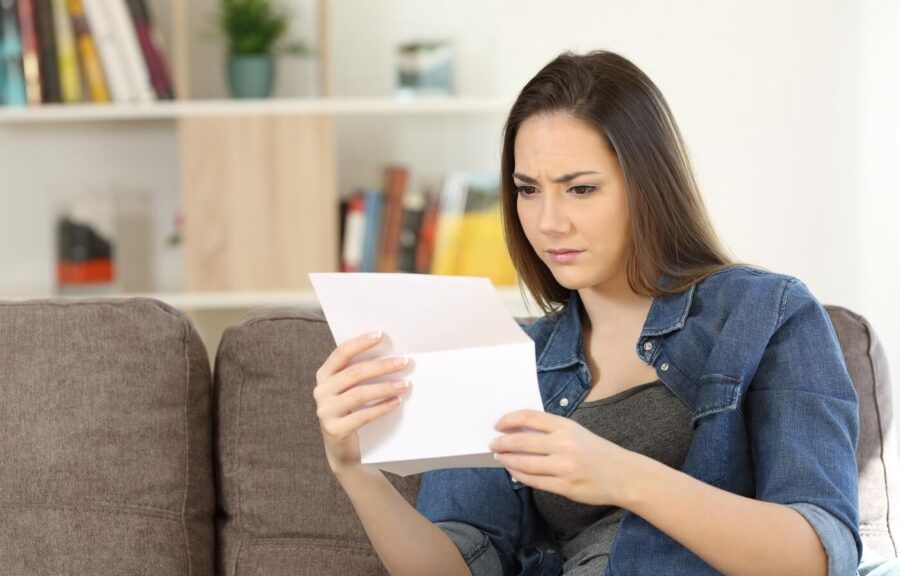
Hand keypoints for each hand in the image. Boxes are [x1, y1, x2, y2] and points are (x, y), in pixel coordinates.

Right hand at [314, 330, 411, 474]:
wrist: (342, 449)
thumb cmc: (352, 411)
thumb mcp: (351, 389)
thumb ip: (360, 373)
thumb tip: (391, 354)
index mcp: (324, 375)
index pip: (341, 353)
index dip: (360, 343)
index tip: (380, 335)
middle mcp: (321, 391)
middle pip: (354, 373)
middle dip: (382, 366)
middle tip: (404, 362)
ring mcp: (325, 411)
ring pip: (359, 394)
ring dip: (385, 387)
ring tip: (405, 384)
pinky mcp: (335, 429)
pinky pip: (363, 416)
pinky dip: (382, 408)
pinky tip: (396, 402)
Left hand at [490, 409, 633, 506]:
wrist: (623, 475)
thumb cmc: (596, 451)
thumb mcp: (576, 432)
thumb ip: (550, 430)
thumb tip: (517, 431)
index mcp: (566, 426)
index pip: (529, 418)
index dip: (509, 420)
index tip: (497, 424)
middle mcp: (564, 445)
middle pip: (521, 442)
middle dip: (502, 443)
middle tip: (493, 444)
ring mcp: (564, 467)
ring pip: (524, 463)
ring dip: (507, 459)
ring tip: (499, 457)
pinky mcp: (565, 487)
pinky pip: (533, 481)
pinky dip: (518, 474)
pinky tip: (512, 470)